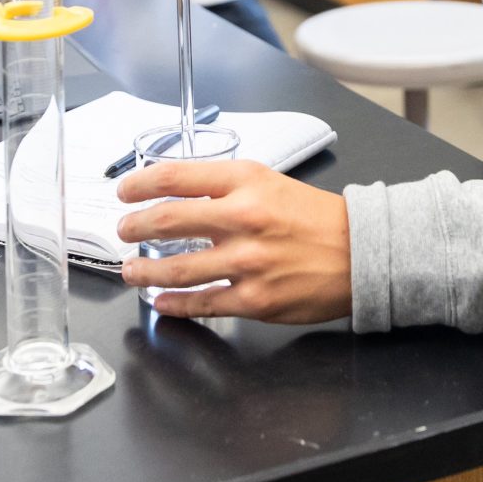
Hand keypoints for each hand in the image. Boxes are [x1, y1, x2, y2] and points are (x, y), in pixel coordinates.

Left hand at [115, 161, 351, 322]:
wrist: (359, 251)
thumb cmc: (314, 217)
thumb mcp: (269, 182)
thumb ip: (224, 187)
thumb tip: (176, 195)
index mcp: (246, 182)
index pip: (175, 177)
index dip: (140, 184)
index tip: (125, 191)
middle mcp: (243, 218)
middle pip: (167, 221)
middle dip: (134, 227)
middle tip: (123, 231)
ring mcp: (247, 262)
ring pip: (177, 270)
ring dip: (144, 271)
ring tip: (131, 270)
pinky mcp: (255, 299)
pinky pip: (203, 303)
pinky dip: (175, 304)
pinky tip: (162, 301)